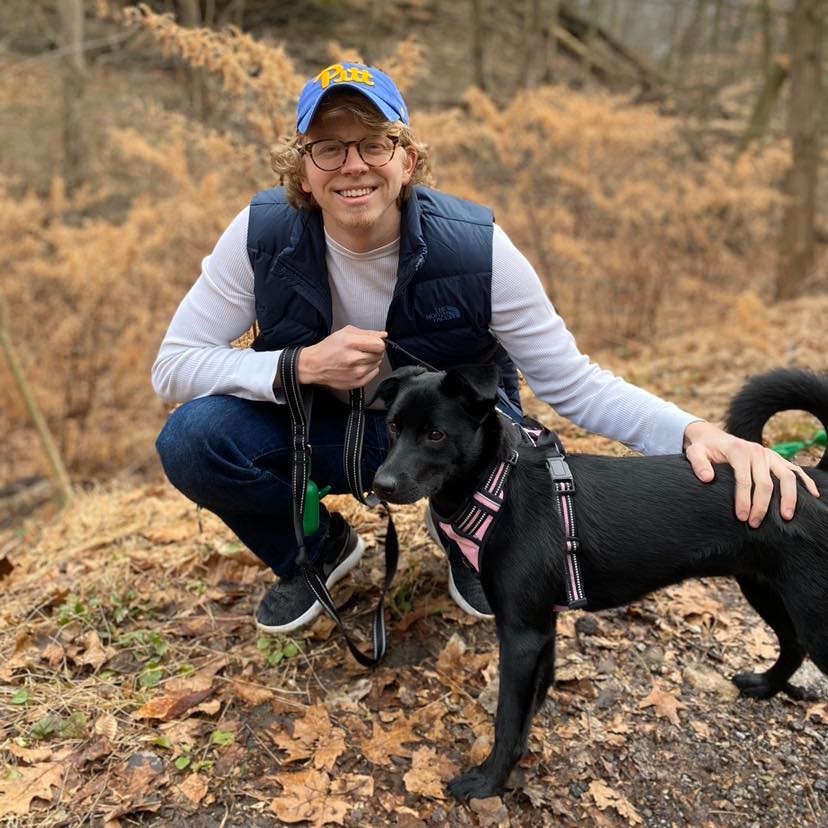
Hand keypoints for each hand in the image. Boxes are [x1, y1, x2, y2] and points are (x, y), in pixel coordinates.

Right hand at [296, 325, 386, 389]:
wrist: (315, 366)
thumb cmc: (328, 349)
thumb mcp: (345, 333)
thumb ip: (367, 333)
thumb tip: (383, 335)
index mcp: (351, 343)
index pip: (379, 344)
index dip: (378, 342)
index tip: (373, 342)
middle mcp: (354, 359)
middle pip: (380, 354)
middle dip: (374, 351)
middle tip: (363, 350)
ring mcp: (356, 373)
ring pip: (377, 364)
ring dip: (371, 360)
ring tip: (358, 358)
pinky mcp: (357, 382)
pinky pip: (374, 373)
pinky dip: (369, 369)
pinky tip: (358, 366)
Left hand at [683, 420, 819, 526]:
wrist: (711, 437)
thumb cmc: (703, 449)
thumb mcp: (694, 453)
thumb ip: (698, 464)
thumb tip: (708, 478)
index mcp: (739, 450)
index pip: (745, 479)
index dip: (743, 500)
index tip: (741, 517)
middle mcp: (758, 451)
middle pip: (766, 482)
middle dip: (762, 505)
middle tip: (755, 524)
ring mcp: (770, 454)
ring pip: (786, 476)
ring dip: (789, 497)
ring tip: (786, 517)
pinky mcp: (776, 458)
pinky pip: (795, 470)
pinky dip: (806, 482)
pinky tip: (813, 497)